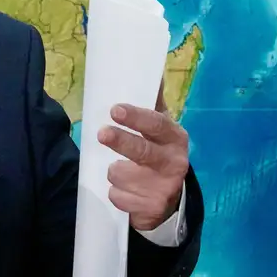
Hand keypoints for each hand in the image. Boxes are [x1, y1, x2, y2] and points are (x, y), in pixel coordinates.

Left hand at [98, 83, 189, 231]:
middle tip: (102, 133)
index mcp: (175, 138)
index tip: (115, 109)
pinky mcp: (151, 208)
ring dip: (113, 171)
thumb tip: (150, 68)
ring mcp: (164, 187)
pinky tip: (126, 191)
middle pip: (143, 151)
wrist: (169, 200)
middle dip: (121, 141)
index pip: (156, 124)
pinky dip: (115, 193)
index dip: (136, 117)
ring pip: (121, 174)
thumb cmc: (158, 153)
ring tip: (120, 170)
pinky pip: (118, 196)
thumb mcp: (160, 130)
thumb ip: (153, 103)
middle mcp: (174, 162)